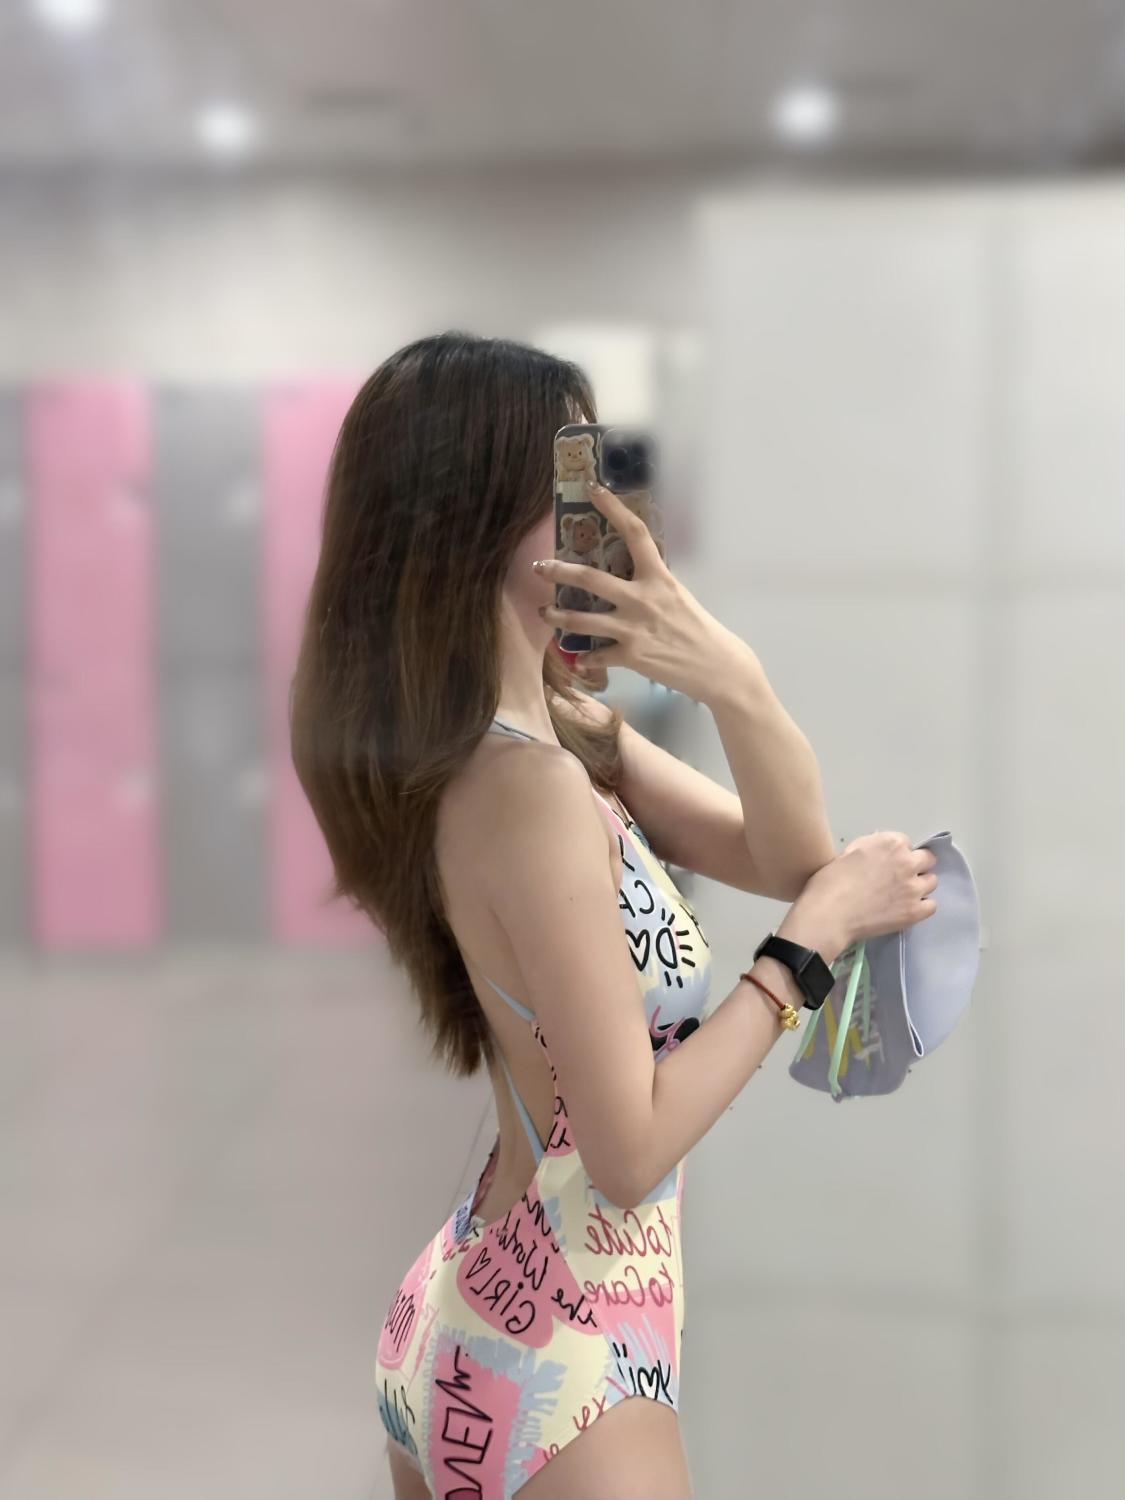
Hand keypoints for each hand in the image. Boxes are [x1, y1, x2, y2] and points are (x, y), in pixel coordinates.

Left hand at [534, 479, 744, 699]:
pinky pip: (597, 655)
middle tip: (539, 567)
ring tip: (544, 612)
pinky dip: (586, 658)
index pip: (635, 533)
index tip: (593, 490)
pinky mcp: (630, 655)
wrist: (715, 665)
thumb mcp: (676, 594)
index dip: (614, 508)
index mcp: (658, 577)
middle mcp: (642, 599)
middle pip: (590, 579)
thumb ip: (650, 583)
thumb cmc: (696, 626)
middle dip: (559, 571)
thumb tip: (625, 572)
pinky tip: (580, 658)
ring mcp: (633, 628)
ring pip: (582, 620)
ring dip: (556, 616)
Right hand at [800, 831, 938, 947]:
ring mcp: (914, 888)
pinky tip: (906, 908)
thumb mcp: (850, 852)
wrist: (829, 913)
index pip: (906, 843)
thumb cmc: (831, 881)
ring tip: (903, 895)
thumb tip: (881, 854)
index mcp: (890, 843)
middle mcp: (907, 862)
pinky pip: (931, 905)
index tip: (887, 863)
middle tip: (898, 877)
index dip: (896, 853)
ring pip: (932, 882)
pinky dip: (921, 906)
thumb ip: (872, 848)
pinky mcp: (915, 911)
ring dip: (920, 886)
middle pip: (927, 860)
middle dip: (915, 866)